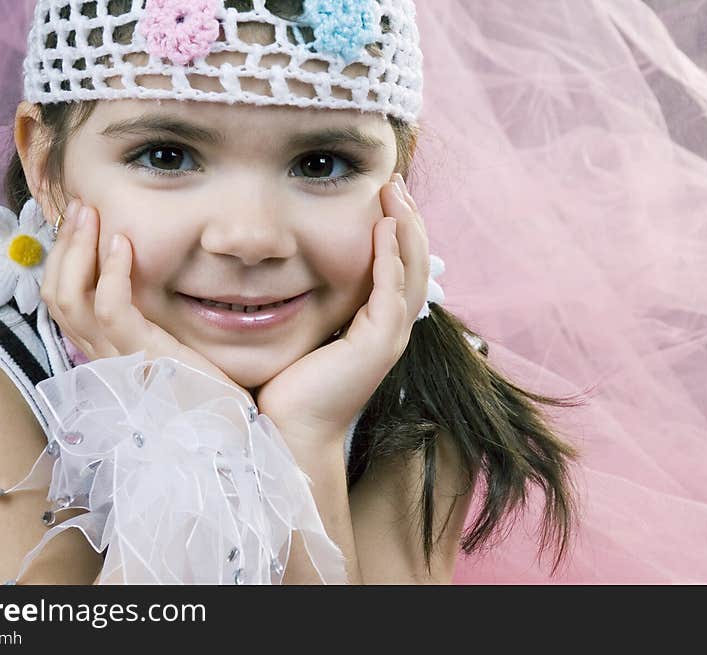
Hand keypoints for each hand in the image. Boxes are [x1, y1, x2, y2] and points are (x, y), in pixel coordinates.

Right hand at [39, 200, 253, 404]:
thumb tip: (139, 280)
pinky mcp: (142, 358)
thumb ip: (149, 321)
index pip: (62, 301)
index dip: (62, 259)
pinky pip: (111, 310)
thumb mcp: (169, 346)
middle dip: (64, 246)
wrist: (226, 431)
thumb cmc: (204, 389)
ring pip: (71, 298)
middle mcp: (101, 356)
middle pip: (56, 294)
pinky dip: (113, 273)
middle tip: (81, 206)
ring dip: (78, 249)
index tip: (78, 223)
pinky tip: (124, 244)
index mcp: (104, 351)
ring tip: (92, 214)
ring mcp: (117, 359)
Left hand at [254, 174, 430, 445]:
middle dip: (408, 219)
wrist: (292, 429)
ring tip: (394, 192)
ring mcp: (390, 336)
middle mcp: (392, 328)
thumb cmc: (292, 386)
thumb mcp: (309, 332)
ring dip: (405, 228)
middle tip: (395, 181)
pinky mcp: (378, 343)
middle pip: (415, 263)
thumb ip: (318, 304)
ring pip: (411, 271)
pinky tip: (383, 227)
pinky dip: (390, 256)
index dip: (397, 230)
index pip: (399, 268)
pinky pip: (391, 290)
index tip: (385, 196)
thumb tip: (297, 272)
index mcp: (378, 325)